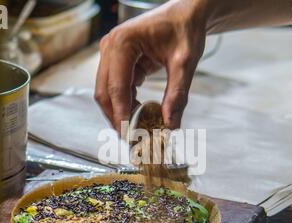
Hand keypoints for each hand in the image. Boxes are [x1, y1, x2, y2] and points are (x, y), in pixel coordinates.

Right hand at [95, 0, 206, 132]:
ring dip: (120, 112)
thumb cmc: (185, 29)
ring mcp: (111, 54)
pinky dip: (125, 104)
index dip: (121, 115)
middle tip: (131, 139)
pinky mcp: (117, 61)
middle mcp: (110, 47)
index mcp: (123, 43)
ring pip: (107, 92)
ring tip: (136, 129)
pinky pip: (116, 88)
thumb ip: (177, 94)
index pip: (116, 87)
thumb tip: (170, 125)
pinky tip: (139, 114)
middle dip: (117, 117)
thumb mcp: (185, 62)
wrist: (186, 14)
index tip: (129, 136)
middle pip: (105, 92)